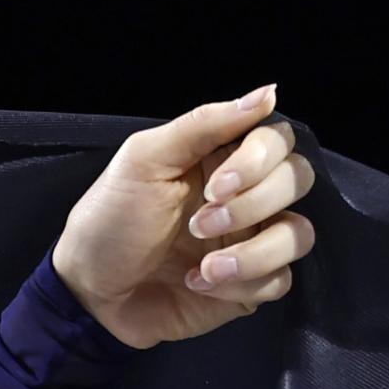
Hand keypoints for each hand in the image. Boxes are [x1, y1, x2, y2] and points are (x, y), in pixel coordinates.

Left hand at [49, 85, 319, 347]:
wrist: (88, 294)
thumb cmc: (109, 222)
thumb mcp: (143, 161)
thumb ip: (204, 123)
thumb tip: (268, 94)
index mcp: (221, 158)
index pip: (278, 139)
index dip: (260, 159)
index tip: (217, 184)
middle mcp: (245, 195)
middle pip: (298, 179)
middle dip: (253, 204)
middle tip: (199, 223)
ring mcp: (250, 241)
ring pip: (300, 234)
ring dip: (254, 252)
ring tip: (205, 265)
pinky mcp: (249, 286)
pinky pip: (280, 280)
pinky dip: (241, 284)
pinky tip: (199, 283)